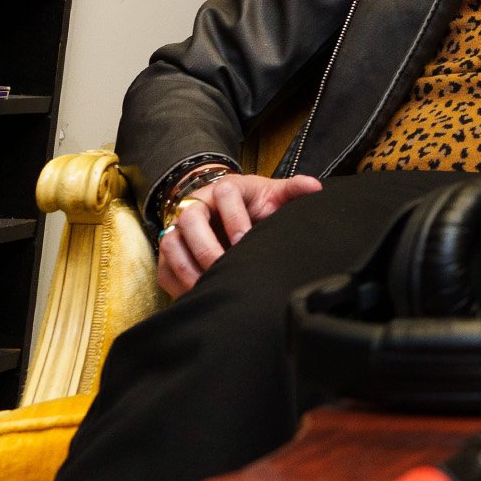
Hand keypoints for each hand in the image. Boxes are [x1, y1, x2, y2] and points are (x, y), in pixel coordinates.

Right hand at [155, 172, 323, 295]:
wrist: (228, 210)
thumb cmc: (254, 205)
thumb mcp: (273, 195)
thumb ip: (292, 191)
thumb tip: (315, 188)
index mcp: (224, 188)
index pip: (224, 194)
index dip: (234, 217)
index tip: (245, 239)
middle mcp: (196, 205)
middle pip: (190, 219)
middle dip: (208, 246)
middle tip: (226, 266)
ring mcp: (178, 228)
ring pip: (171, 243)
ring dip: (189, 267)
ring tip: (210, 285)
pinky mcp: (170, 252)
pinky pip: (165, 268)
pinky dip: (179, 282)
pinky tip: (199, 293)